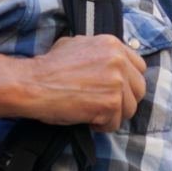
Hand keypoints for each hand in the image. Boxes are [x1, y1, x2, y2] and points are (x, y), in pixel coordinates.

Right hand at [24, 35, 147, 131]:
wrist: (32, 83)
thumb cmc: (48, 67)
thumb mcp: (76, 44)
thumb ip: (98, 52)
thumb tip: (109, 60)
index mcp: (112, 44)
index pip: (139, 67)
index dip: (128, 81)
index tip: (116, 90)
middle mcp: (119, 60)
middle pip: (139, 89)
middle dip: (124, 100)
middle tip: (105, 105)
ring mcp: (117, 82)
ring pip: (130, 108)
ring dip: (113, 115)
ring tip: (94, 113)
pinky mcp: (111, 103)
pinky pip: (115, 123)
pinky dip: (102, 126)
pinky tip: (88, 120)